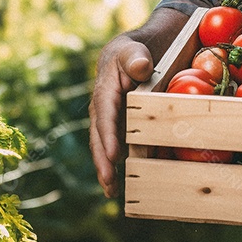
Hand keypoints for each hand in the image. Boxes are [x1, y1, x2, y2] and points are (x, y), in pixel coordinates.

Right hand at [89, 34, 154, 197]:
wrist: (135, 53)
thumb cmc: (133, 51)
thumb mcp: (133, 49)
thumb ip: (135, 57)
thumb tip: (141, 67)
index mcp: (104, 90)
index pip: (105, 115)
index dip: (109, 136)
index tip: (114, 155)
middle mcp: (103, 109)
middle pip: (100, 138)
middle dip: (103, 161)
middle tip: (109, 184)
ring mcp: (110, 120)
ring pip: (105, 146)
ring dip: (107, 169)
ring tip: (111, 191)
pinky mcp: (119, 127)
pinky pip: (117, 146)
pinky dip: (117, 164)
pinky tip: (121, 183)